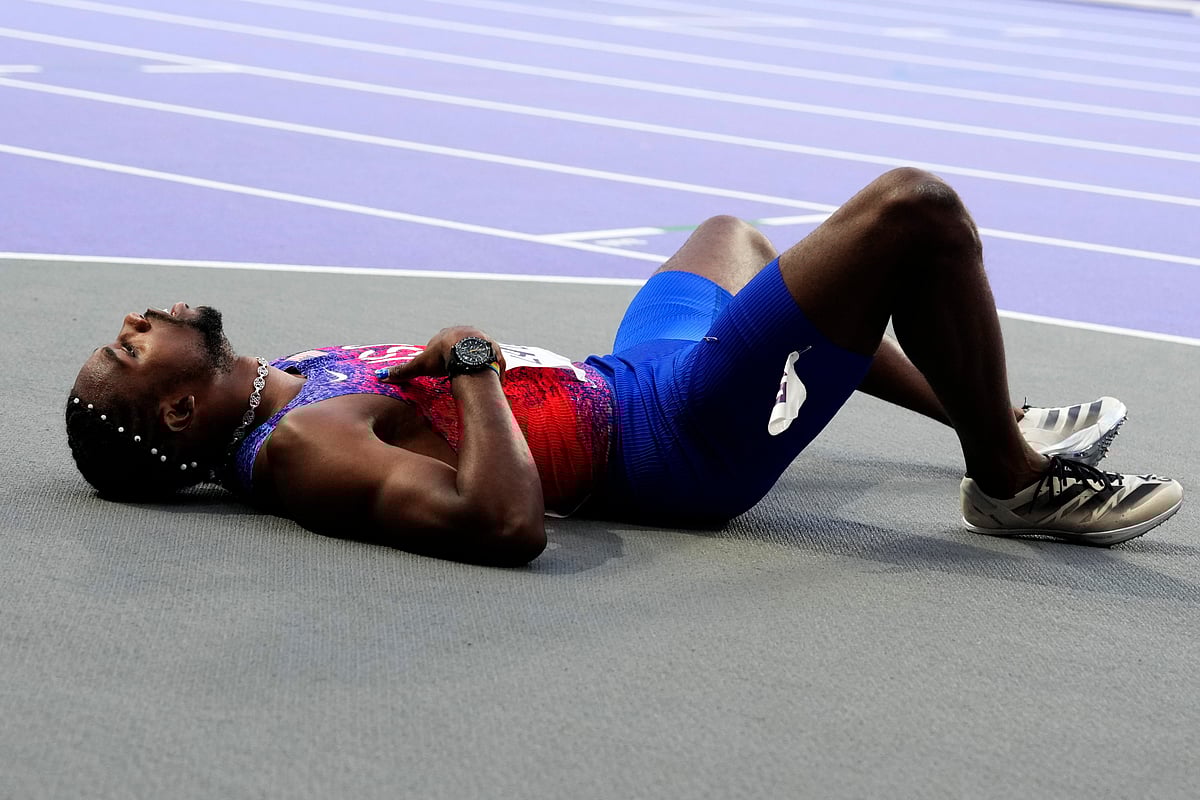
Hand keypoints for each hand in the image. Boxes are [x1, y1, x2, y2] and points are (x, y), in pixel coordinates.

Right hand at [375, 326, 505, 383]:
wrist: (467, 353)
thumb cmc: (442, 357)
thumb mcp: (420, 365)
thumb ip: (403, 372)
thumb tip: (380, 377)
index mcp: (447, 334)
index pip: (443, 344)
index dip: (442, 356)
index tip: (442, 368)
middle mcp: (465, 332)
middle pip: (462, 346)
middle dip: (459, 357)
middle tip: (458, 372)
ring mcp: (481, 338)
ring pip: (479, 350)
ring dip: (477, 361)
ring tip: (474, 375)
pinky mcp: (494, 347)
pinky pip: (493, 358)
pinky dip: (491, 367)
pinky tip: (490, 378)